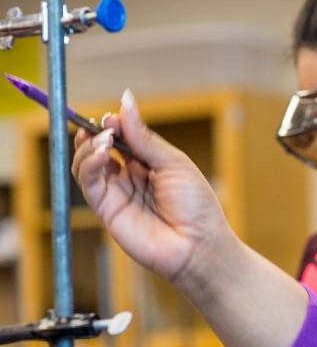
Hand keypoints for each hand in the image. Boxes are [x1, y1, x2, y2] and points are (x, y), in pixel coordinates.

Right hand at [71, 89, 232, 280]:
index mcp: (150, 163)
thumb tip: (125, 101)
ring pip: (87, 164)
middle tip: (103, 124)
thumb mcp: (173, 162)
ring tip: (104, 139)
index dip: (113, 125)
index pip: (122, 137)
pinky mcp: (107, 210)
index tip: (112, 116)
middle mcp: (131, 177)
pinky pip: (88, 184)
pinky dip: (89, 164)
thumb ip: (144, 137)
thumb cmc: (196, 205)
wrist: (199, 245)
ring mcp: (118, 194)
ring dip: (89, 147)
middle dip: (96, 132)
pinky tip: (101, 153)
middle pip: (100, 148)